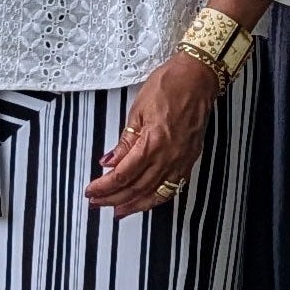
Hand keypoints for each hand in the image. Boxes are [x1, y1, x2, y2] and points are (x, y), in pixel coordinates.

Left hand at [86, 51, 221, 215]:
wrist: (198, 78)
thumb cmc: (169, 85)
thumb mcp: (137, 110)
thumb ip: (125, 141)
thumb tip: (110, 161)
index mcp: (152, 142)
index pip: (123, 174)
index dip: (104, 187)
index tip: (92, 191)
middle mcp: (169, 156)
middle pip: (137, 188)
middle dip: (114, 199)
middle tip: (98, 203)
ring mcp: (182, 160)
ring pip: (156, 193)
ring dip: (135, 205)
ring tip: (119, 211)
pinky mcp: (190, 159)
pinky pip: (173, 187)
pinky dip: (157, 197)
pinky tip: (147, 201)